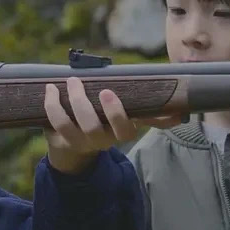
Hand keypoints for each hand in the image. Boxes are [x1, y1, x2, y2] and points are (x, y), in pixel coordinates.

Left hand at [42, 77, 183, 173]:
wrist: (74, 147)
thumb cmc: (106, 121)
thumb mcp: (128, 117)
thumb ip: (151, 115)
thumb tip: (179, 114)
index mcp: (123, 131)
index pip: (128, 128)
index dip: (118, 114)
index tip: (109, 93)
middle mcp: (105, 139)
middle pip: (99, 128)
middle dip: (93, 106)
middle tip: (87, 84)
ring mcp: (84, 141)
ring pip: (77, 125)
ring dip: (73, 101)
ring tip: (70, 82)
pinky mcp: (65, 139)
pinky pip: (58, 123)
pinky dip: (52, 104)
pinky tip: (50, 89)